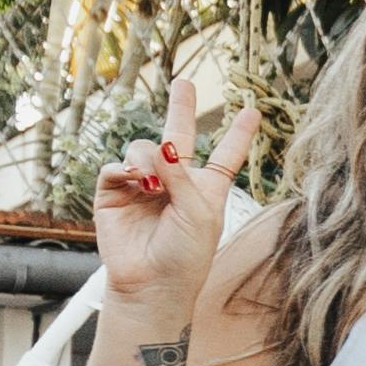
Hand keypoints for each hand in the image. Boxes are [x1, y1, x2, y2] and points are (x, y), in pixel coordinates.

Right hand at [90, 54, 259, 313]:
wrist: (152, 283)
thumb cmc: (185, 255)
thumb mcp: (199, 213)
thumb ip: (183, 177)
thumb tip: (162, 147)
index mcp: (205, 188)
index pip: (225, 155)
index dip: (238, 134)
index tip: (251, 111)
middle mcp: (174, 181)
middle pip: (180, 136)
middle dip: (181, 108)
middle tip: (184, 82)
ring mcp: (142, 185)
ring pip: (143, 149)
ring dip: (148, 158)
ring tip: (153, 184)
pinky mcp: (114, 193)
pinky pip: (115, 167)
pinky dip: (124, 169)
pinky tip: (135, 181)